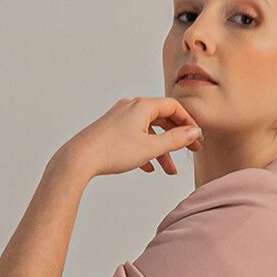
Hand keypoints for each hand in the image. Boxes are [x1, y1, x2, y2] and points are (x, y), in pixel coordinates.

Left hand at [57, 96, 203, 179]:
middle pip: (162, 119)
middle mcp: (131, 107)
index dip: (188, 122)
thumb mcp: (151, 147)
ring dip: (161, 149)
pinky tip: (148, 167)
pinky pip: (134, 137)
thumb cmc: (113, 151)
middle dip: (177, 137)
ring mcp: (119, 118)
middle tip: (190, 152)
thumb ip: (175, 140)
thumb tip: (194, 133)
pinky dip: (145, 149)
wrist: (80, 158)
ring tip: (169, 170)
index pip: (173, 107)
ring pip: (148, 131)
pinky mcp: (111, 130)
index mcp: (143, 106)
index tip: (197, 139)